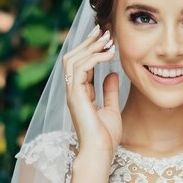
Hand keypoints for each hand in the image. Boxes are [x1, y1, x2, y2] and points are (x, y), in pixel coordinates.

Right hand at [62, 25, 121, 159]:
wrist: (100, 152)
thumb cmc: (105, 136)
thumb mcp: (111, 109)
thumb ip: (109, 91)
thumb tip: (111, 74)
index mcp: (80, 93)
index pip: (80, 63)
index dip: (91, 48)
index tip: (104, 36)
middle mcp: (73, 90)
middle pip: (72, 57)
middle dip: (87, 42)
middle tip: (103, 30)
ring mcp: (72, 93)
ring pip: (73, 59)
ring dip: (91, 46)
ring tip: (108, 38)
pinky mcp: (75, 95)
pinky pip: (80, 68)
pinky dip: (94, 58)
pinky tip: (109, 54)